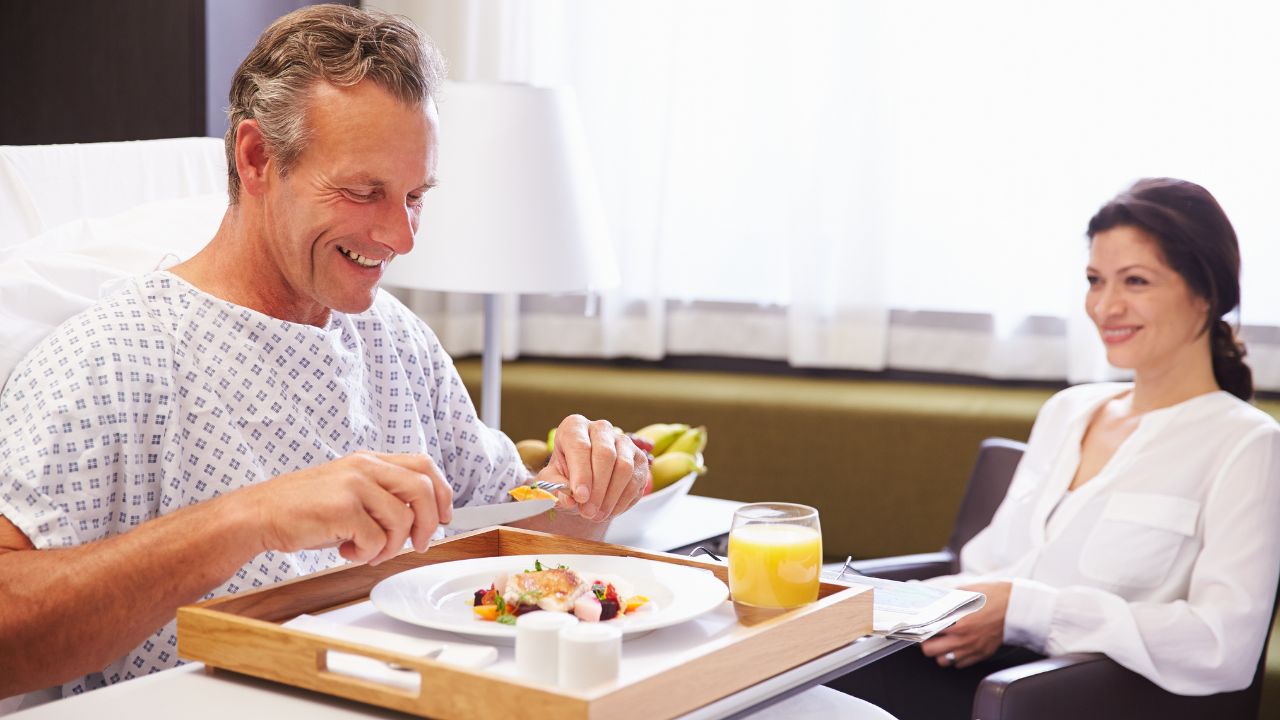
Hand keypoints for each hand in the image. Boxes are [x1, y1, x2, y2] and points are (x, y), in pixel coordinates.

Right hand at [240, 451, 452, 565]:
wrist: (258, 514)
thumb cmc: (303, 509)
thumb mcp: (348, 491)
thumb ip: (381, 496)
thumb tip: (420, 519)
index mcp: (369, 460)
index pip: (424, 465)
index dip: (442, 492)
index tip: (445, 517)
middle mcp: (364, 467)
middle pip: (423, 488)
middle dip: (429, 523)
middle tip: (418, 545)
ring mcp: (353, 486)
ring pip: (402, 520)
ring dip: (391, 546)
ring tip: (367, 552)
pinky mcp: (342, 509)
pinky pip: (375, 540)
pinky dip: (366, 555)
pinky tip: (346, 551)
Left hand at [536, 415, 649, 521]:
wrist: (584, 481)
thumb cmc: (566, 476)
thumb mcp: (552, 481)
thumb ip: (555, 489)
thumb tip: (569, 499)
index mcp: (575, 427)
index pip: (580, 446)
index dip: (581, 473)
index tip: (580, 497)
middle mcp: (601, 429)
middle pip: (606, 455)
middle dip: (597, 488)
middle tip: (588, 512)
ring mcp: (624, 442)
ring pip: (624, 468)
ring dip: (611, 497)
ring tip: (597, 516)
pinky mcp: (639, 458)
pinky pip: (636, 481)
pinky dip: (622, 501)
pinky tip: (609, 512)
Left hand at [919, 581, 1010, 668]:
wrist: (1017, 606)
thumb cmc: (994, 595)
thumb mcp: (966, 591)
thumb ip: (947, 598)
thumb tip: (931, 599)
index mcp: (957, 622)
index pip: (927, 632)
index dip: (918, 630)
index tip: (915, 627)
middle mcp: (963, 639)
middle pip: (930, 651)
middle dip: (925, 643)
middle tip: (928, 635)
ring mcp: (973, 649)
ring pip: (944, 661)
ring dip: (939, 652)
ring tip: (942, 641)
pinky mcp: (982, 654)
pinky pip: (960, 664)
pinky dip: (955, 657)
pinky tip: (957, 646)